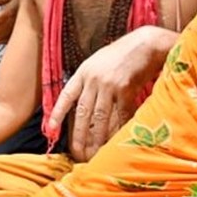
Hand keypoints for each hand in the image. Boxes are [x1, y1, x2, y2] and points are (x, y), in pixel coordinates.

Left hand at [45, 27, 166, 161]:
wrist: (145, 43)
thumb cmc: (121, 53)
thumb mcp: (97, 62)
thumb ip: (88, 80)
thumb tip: (80, 102)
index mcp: (83, 72)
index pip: (66, 95)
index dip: (58, 113)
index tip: (51, 129)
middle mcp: (93, 80)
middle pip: (83, 112)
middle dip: (79, 134)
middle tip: (77, 152)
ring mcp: (109, 85)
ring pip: (100, 117)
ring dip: (97, 137)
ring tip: (94, 153)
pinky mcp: (126, 90)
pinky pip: (120, 114)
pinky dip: (118, 129)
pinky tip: (115, 141)